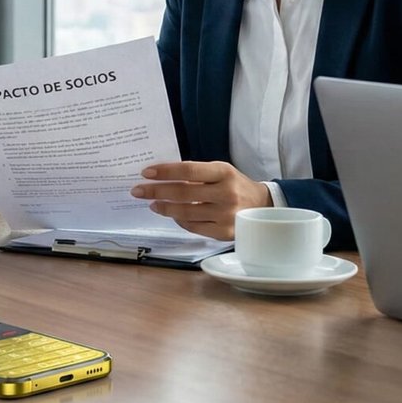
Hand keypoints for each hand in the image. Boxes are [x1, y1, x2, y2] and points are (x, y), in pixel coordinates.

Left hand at [130, 161, 271, 240]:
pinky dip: (179, 220)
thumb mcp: (221, 172)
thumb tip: (162, 178)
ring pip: (185, 213)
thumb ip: (196, 174)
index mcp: (224, 172)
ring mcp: (225, 215)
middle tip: (138, 190)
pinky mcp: (224, 232)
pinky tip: (171, 215)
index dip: (165, 171)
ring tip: (152, 203)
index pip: (188, 170)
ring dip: (164, 208)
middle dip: (156, 191)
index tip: (146, 172)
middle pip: (183, 193)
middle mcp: (226, 193)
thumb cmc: (235, 185)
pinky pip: (193, 227)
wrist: (264, 206)